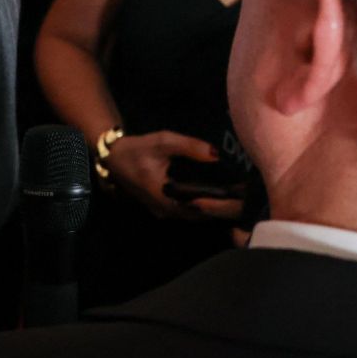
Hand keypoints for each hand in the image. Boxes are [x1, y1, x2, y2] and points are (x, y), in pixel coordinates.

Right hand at [104, 130, 241, 221]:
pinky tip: (215, 195)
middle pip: (199, 214)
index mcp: (165, 198)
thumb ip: (190, 147)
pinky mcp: (163, 208)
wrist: (114, 158)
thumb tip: (217, 154)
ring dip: (211, 208)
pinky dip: (201, 205)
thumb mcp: (163, 142)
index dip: (220, 204)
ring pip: (193, 215)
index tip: (240, 197)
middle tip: (243, 197)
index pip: (199, 208)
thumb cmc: (138, 149)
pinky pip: (186, 211)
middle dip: (220, 207)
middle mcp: (165, 211)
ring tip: (234, 197)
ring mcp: (163, 212)